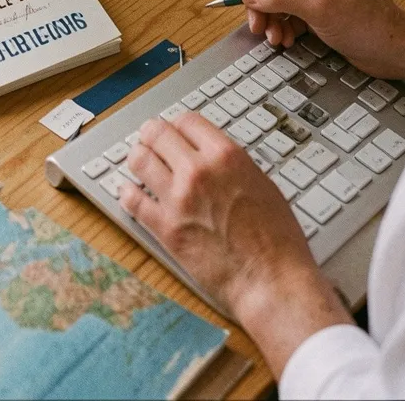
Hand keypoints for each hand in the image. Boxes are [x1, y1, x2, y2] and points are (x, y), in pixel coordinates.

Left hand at [120, 113, 350, 374]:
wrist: (272, 283)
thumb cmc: (277, 240)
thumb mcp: (262, 185)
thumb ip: (230, 165)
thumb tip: (208, 155)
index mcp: (226, 156)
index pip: (187, 120)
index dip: (179, 126)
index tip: (175, 132)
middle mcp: (198, 171)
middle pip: (157, 133)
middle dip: (152, 136)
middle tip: (151, 142)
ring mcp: (177, 198)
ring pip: (138, 159)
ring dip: (139, 159)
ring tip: (141, 163)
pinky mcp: (164, 228)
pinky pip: (131, 199)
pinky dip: (128, 193)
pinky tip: (130, 192)